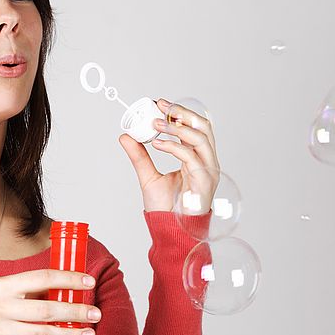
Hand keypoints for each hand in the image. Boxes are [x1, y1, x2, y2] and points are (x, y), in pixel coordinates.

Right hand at [0, 269, 100, 334]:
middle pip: (46, 309)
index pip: (42, 278)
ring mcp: (0, 331)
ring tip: (89, 333)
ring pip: (44, 334)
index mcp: (2, 286)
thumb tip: (68, 287)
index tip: (89, 282)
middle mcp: (0, 308)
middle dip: (76, 311)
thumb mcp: (1, 291)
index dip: (68, 279)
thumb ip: (30, 289)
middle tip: (95, 313)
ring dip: (71, 334)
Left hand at [119, 98, 220, 212]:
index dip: (179, 112)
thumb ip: (139, 156)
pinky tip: (158, 144)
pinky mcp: (205, 182)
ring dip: (177, 127)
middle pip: (203, 127)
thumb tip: (125, 136)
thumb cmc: (166, 209)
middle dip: (182, 113)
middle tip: (161, 106)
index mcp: (197, 159)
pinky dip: (174, 147)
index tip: (159, 103)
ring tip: (156, 124)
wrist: (171, 231)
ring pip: (200, 138)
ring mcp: (208, 171)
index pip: (195, 127)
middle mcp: (206, 162)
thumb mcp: (148, 176)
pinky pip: (191, 157)